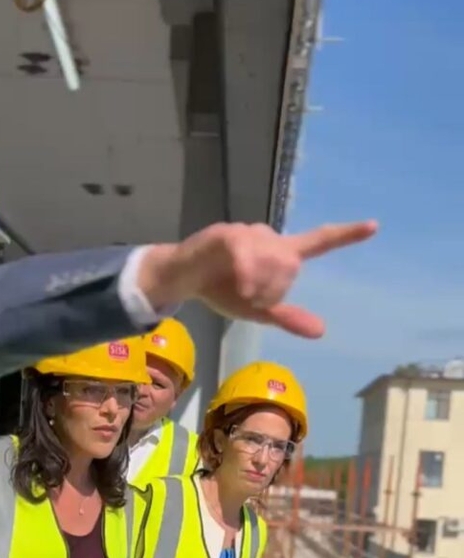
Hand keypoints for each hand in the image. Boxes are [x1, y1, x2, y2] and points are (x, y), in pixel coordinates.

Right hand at [138, 220, 377, 337]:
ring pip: (272, 261)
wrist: (183, 279)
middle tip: (248, 297)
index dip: (345, 236)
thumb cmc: (221, 290)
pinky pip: (246, 254)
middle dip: (273, 290)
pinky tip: (242, 286)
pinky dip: (248, 274)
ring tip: (236, 289)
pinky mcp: (227, 234)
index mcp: (279, 255)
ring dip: (258, 286)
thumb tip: (322, 331)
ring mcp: (249, 233)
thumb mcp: (258, 310)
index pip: (318, 242)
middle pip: (290, 265)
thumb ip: (288, 317)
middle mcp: (269, 238)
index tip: (374, 226)